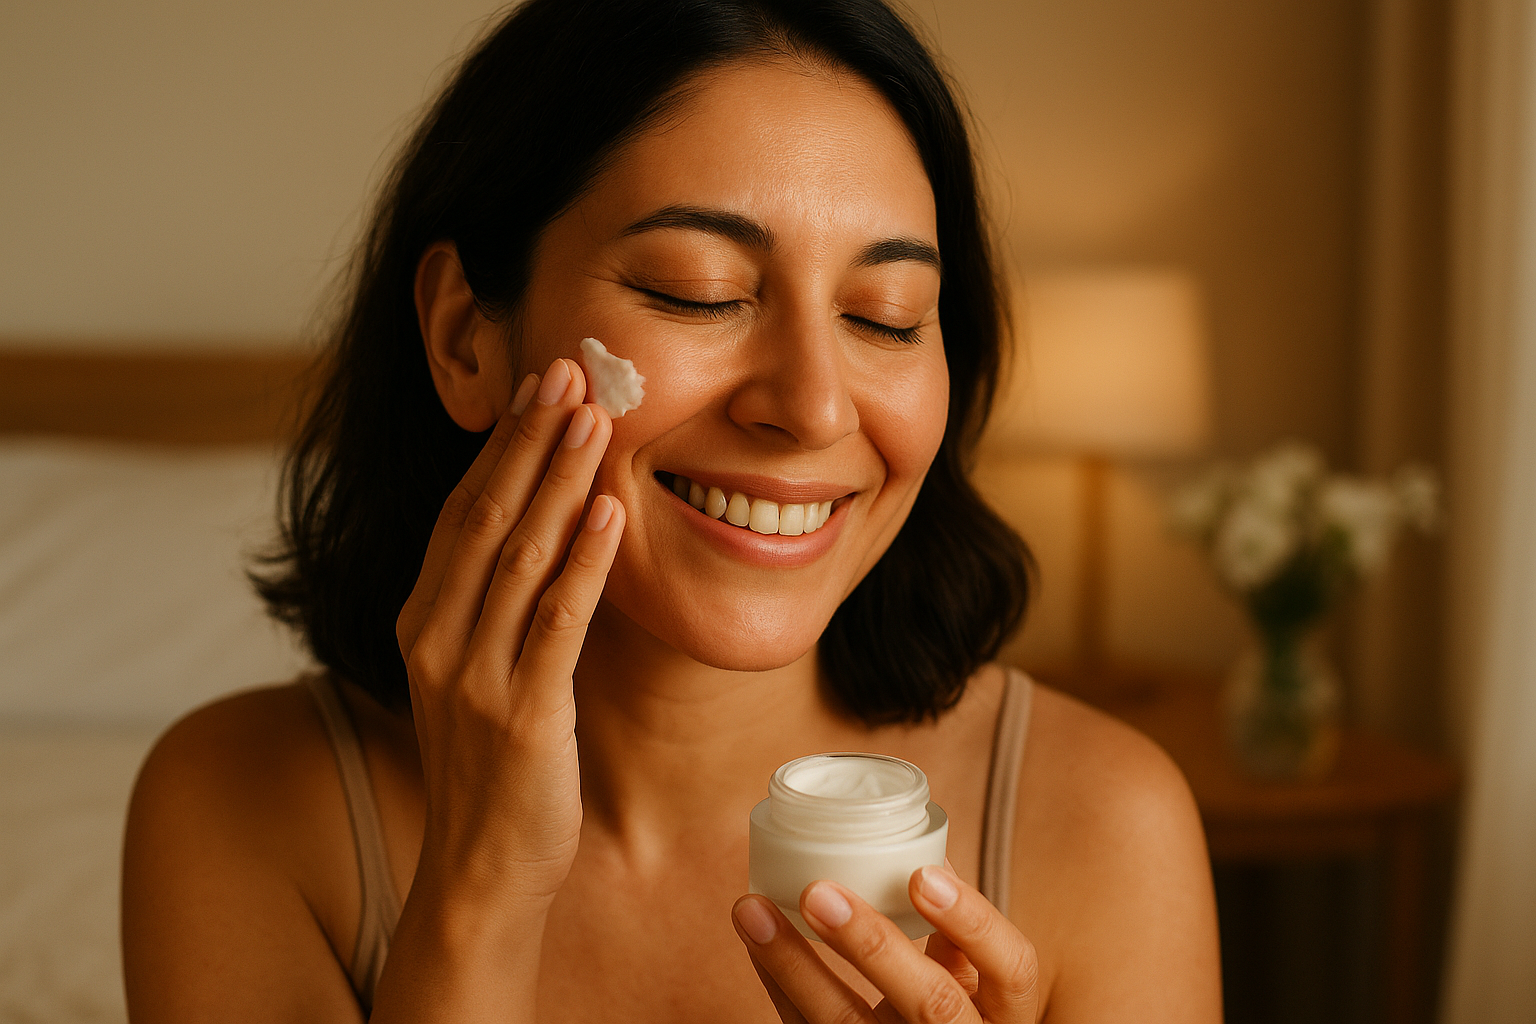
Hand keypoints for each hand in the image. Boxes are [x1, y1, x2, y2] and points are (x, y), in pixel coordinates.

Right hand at [394, 357, 621, 914]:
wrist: (480, 872)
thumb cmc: (493, 770)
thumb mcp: (479, 674)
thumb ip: (498, 605)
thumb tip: (544, 530)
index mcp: (424, 621)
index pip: (465, 512)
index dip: (503, 445)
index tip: (539, 386)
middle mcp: (438, 638)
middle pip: (487, 517)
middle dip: (531, 440)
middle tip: (570, 372)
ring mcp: (474, 677)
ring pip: (520, 557)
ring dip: (558, 481)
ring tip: (595, 419)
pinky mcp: (522, 715)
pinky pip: (556, 622)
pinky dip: (583, 563)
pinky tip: (608, 512)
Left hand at [732, 864, 1039, 1023]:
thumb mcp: (976, 994)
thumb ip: (958, 944)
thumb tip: (925, 857)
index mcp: (1005, 1016)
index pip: (1011, 967)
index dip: (971, 921)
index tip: (921, 874)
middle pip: (931, 1005)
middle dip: (872, 946)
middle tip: (817, 891)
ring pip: (846, 1023)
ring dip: (792, 961)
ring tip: (751, 908)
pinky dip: (778, 982)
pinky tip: (756, 940)